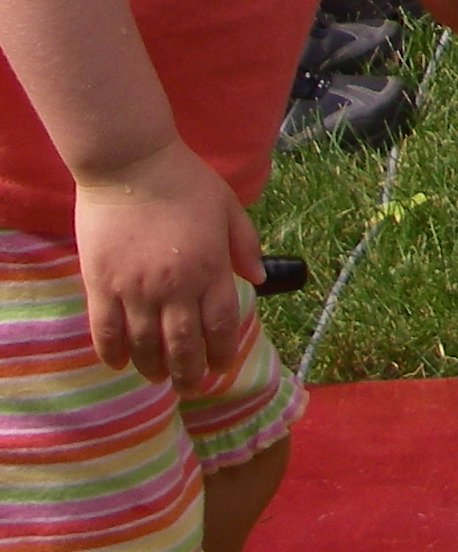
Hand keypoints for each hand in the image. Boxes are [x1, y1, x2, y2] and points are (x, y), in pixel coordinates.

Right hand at [71, 138, 259, 385]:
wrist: (132, 166)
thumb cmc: (186, 183)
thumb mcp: (228, 207)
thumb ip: (244, 245)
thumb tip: (259, 280)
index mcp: (210, 267)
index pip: (219, 324)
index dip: (220, 353)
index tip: (220, 368)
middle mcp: (174, 286)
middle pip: (183, 344)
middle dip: (190, 372)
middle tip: (192, 387)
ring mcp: (135, 288)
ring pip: (144, 345)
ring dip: (153, 368)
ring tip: (159, 379)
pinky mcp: (102, 285)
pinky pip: (105, 331)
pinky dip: (113, 353)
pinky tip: (120, 365)